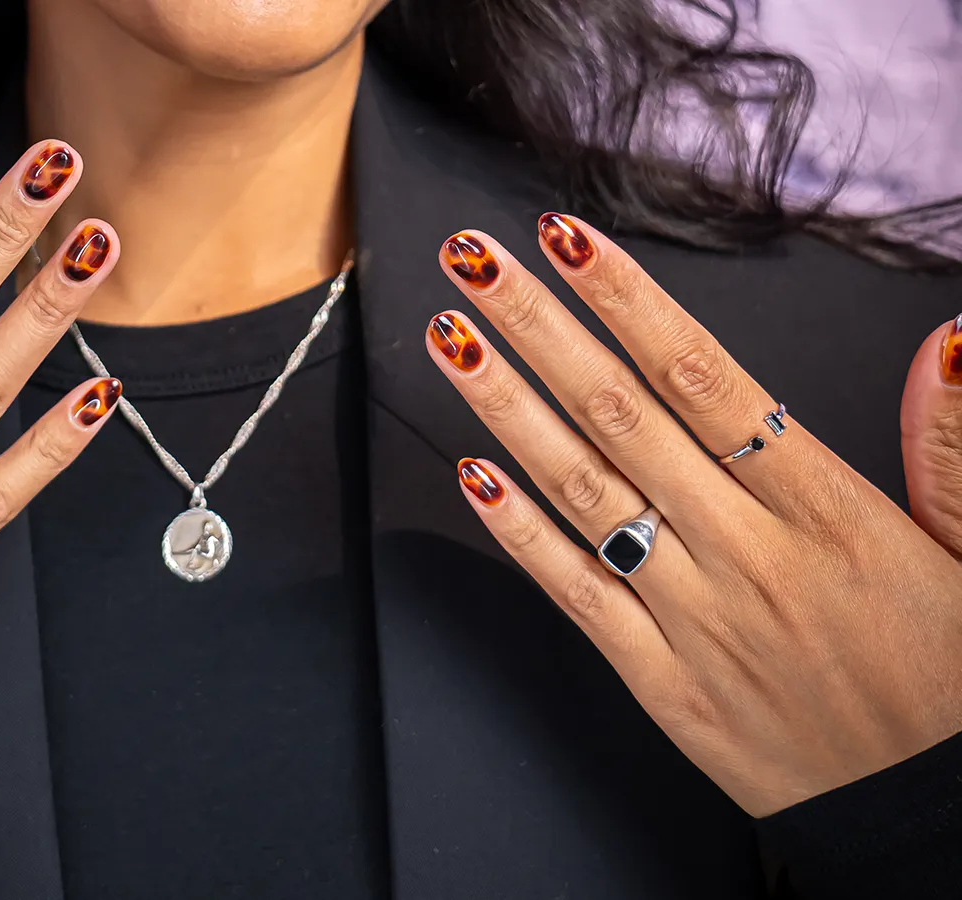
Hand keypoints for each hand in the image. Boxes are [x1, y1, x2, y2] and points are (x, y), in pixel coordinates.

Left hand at [425, 215, 961, 815]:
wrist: (930, 818)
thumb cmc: (950, 684)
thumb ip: (954, 451)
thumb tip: (949, 346)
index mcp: (830, 512)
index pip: (705, 379)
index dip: (628, 303)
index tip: (568, 243)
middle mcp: (749, 554)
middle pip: (623, 415)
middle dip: (540, 328)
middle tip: (476, 262)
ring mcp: (695, 618)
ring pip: (584, 490)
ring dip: (508, 407)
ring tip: (452, 338)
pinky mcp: (660, 680)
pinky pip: (576, 593)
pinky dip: (519, 532)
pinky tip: (471, 471)